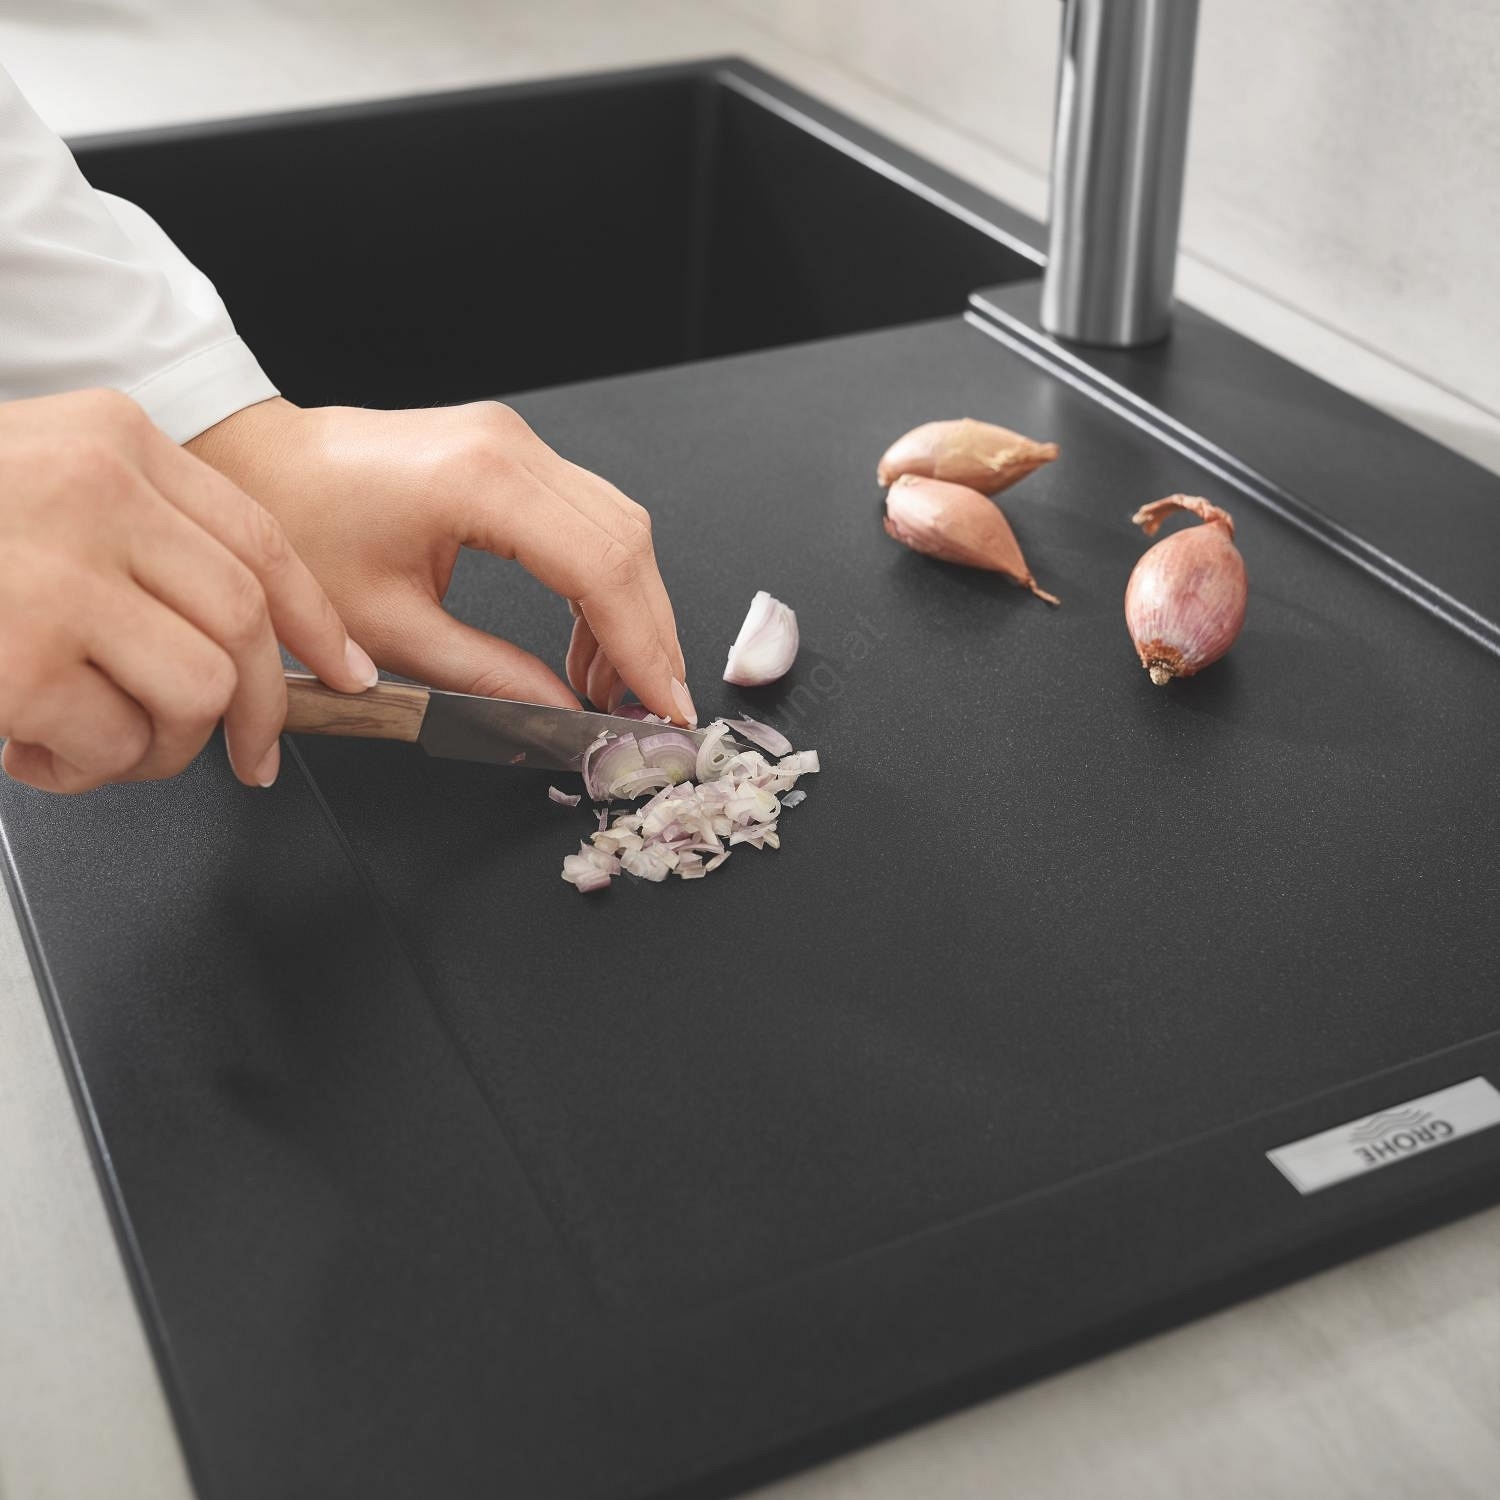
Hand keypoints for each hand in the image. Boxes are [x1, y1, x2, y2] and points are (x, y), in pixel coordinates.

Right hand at [0, 390, 376, 793]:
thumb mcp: (42, 487)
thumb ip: (139, 540)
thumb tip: (248, 644)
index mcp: (113, 442)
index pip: (260, 541)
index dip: (317, 620)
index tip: (346, 671)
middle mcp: (96, 494)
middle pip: (247, 625)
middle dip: (260, 710)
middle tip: (245, 753)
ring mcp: (57, 575)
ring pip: (200, 691)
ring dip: (163, 745)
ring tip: (97, 739)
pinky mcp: (19, 659)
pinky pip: (116, 745)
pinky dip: (85, 767)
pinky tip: (30, 742)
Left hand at [186, 398, 694, 724]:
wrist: (256, 463)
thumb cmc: (298, 530)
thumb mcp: (388, 629)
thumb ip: (485, 677)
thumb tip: (558, 716)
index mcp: (480, 482)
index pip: (601, 568)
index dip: (642, 645)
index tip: (660, 705)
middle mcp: (512, 448)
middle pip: (627, 542)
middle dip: (650, 633)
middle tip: (649, 707)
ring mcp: (517, 443)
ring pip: (619, 528)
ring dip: (629, 610)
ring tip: (610, 686)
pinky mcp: (513, 454)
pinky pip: (589, 519)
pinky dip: (602, 584)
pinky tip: (586, 641)